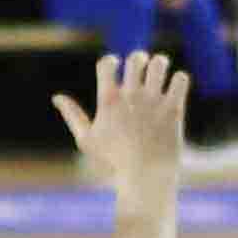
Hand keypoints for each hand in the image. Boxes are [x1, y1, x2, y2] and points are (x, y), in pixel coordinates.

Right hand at [57, 47, 192, 195]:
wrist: (145, 178)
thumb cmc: (114, 162)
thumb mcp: (86, 140)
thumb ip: (72, 115)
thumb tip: (56, 97)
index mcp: (109, 101)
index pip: (107, 63)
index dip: (111, 61)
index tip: (116, 68)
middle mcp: (131, 97)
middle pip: (136, 59)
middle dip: (139, 59)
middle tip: (142, 69)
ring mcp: (154, 102)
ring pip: (160, 63)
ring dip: (159, 64)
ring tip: (159, 73)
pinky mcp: (174, 110)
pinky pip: (181, 79)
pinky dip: (179, 79)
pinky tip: (174, 88)